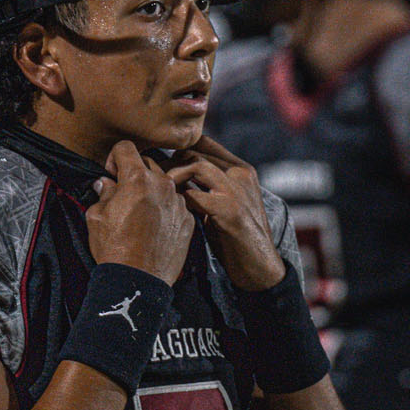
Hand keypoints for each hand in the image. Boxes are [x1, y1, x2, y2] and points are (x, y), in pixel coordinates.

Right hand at [86, 141, 193, 285]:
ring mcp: (178, 202)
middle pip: (148, 163)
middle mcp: (162, 185)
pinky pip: (176, 205)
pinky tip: (155, 227)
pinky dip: (165, 209)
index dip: (114, 158)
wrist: (139, 281)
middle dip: (134, 174)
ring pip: (164, 184)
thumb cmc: (114, 248)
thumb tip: (106, 184)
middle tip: (124, 194)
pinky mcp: (188, 220)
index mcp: (137, 179)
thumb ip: (103, 193)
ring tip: (141, 213)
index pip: (126, 148)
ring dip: (152, 191)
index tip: (112, 175)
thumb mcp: (96, 217)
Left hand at [166, 135, 283, 290]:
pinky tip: (168, 208)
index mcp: (241, 169)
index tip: (157, 158)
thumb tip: (175, 177)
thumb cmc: (235, 238)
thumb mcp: (224, 204)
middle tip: (150, 175)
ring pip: (195, 164)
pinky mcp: (229, 210)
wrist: (260, 267)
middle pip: (196, 150)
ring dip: (172, 175)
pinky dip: (177, 198)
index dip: (177, 147)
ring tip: (158, 189)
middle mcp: (240, 174)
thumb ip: (207, 186)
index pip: (204, 142)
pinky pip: (194, 194)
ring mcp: (236, 190)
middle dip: (168, 160)